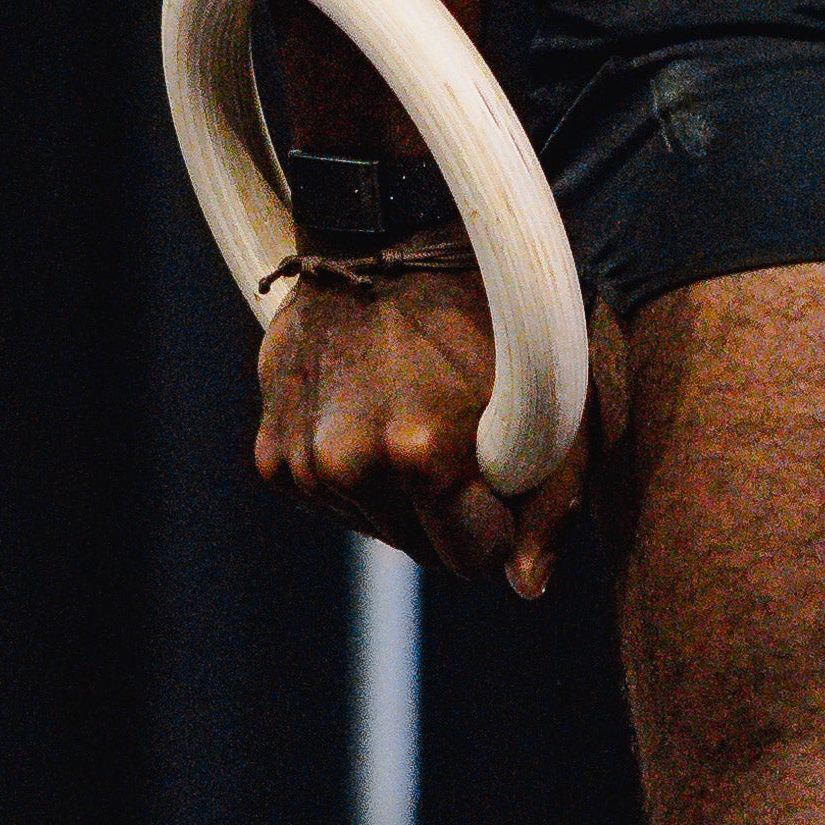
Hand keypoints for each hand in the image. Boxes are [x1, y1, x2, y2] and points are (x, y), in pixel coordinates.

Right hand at [255, 260, 621, 596]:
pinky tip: (371, 412)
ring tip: (415, 412)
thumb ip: (551, 502)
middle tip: (464, 434)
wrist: (390, 236)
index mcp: (421, 455)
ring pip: (375, 528)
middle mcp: (349, 463)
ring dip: (401, 493)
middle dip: (451, 511)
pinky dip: (356, 474)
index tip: (506, 472)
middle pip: (422, 550)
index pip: (474, 560)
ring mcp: (302, 461)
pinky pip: (331, 501)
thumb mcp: (553, 399)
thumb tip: (525, 588)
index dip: (501, 523)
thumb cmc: (490, 313)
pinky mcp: (271, 454)